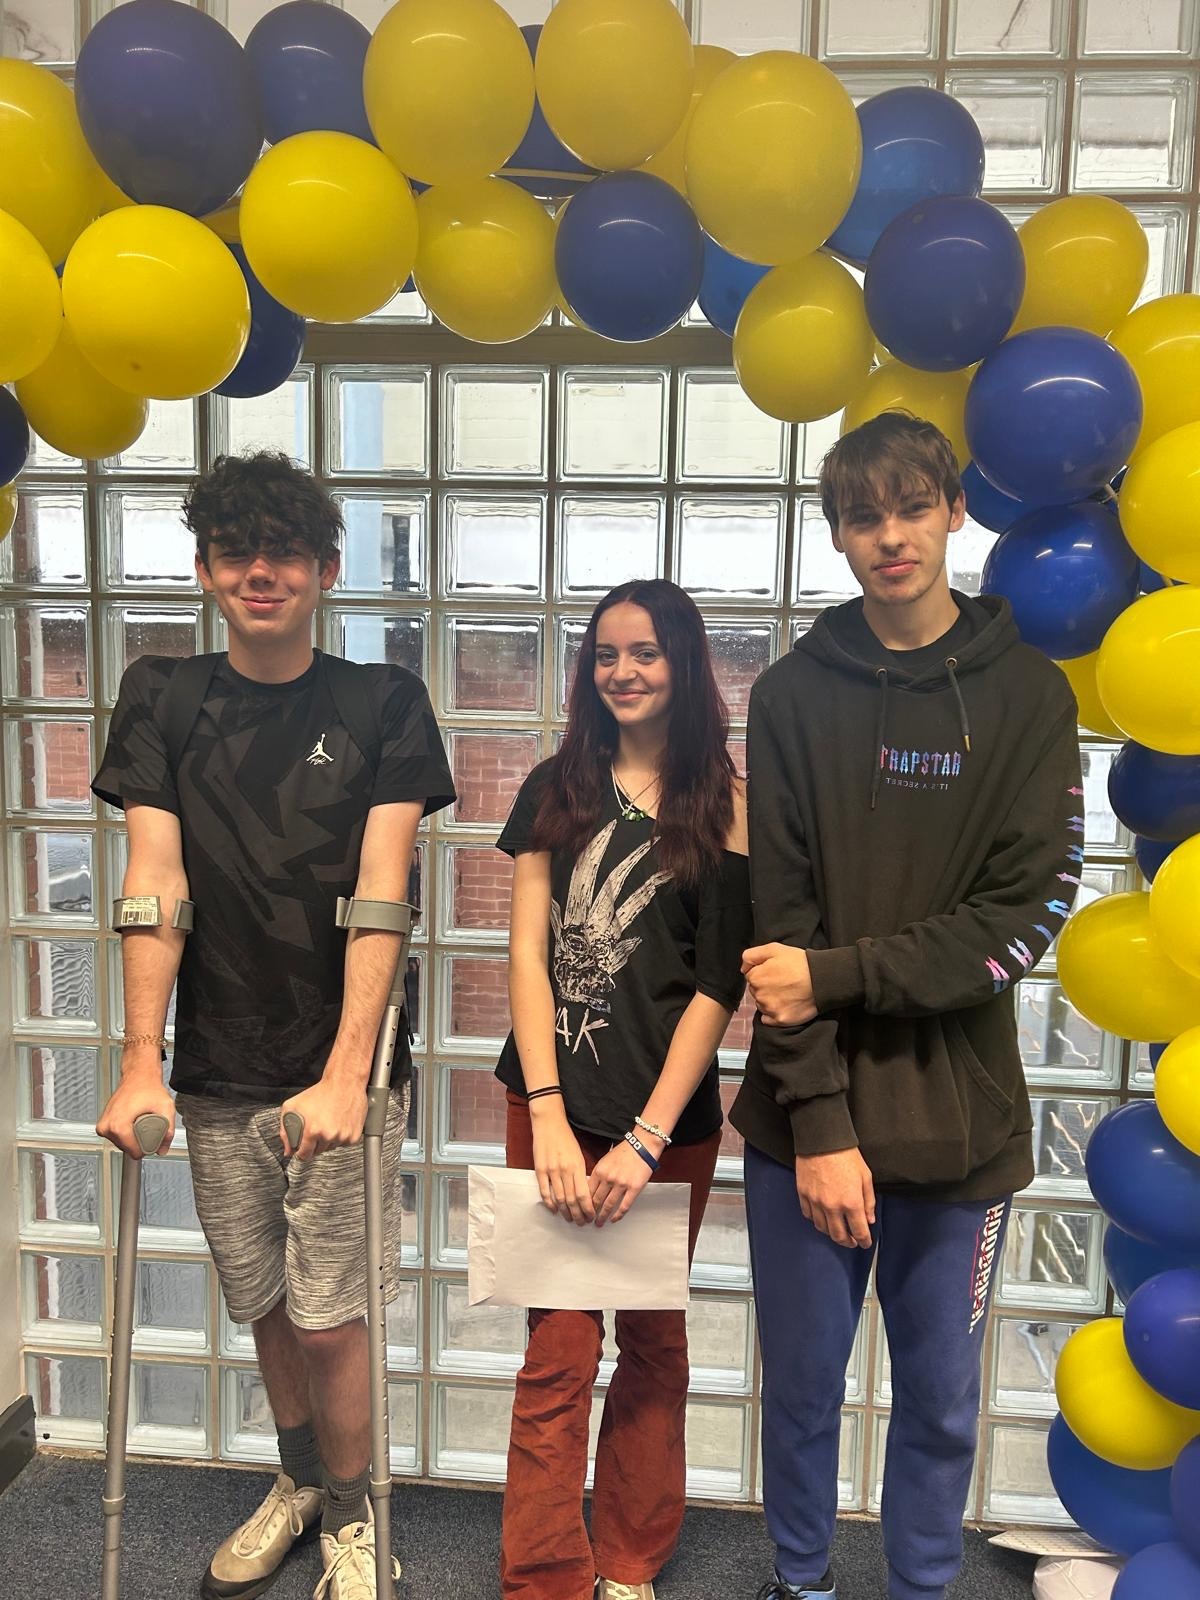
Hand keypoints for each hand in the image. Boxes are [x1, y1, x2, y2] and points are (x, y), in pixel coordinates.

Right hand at [96, 1061, 174, 1157]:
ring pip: (121, 1144)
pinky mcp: (102, 1124)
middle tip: (148, 1127)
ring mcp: (103, 1125)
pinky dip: (125, 1134)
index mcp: (119, 1125)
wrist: (138, 1076)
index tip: (153, 1141)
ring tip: (140, 1123)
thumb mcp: (165, 1108)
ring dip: (132, 1139)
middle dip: (140, 1143)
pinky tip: (132, 1124)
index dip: (147, 1148)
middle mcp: (107, 1126)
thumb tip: (163, 1148)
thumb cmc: (148, 1088)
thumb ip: (168, 1130)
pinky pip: (115, 1138)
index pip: (133, 1152)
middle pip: (127, 1148)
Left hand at [280, 1073, 367, 1159]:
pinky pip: (344, 1143)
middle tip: (317, 1128)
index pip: (304, 1155)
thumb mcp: (293, 1106)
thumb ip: (286, 1130)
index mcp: (313, 1130)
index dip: (301, 1153)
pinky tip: (338, 1123)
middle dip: (315, 1143)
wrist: (344, 1083)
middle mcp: (329, 1135)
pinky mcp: (354, 1135)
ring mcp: (343, 1136)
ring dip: (329, 1139)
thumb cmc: (321, 1092)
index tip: (303, 1149)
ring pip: (331, 1147)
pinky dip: (341, 1136)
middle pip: (318, 1151)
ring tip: (329, 1122)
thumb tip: (288, 1150)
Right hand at [530, 1102, 594, 1224]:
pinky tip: (554, 1210)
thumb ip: (580, 1173)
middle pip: (572, 1200)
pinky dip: (550, 1203)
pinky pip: (545, 1191)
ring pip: (559, 1198)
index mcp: (578, 1166)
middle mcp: (565, 1170)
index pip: (584, 1195)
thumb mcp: (579, 1155)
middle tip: (581, 1223)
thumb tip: (584, 1193)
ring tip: (570, 1219)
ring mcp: (551, 1171)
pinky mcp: (540, 1170)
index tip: (591, 1216)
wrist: (549, 1124)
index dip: (588, 1209)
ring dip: (565, 1212)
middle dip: (578, 1214)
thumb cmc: (566, 1139)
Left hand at [589, 1136, 658, 1226]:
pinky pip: (624, 1206)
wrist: (642, 1146)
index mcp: (599, 1171)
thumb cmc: (624, 1152)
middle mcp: (608, 1178)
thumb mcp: (605, 1160)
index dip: (584, 1203)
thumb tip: (590, 1189)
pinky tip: (614, 1219)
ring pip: (608, 1206)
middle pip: (596, 1200)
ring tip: (599, 1223)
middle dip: (591, 1213)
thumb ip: (598, 1174)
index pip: (587, 1191)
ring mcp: (621, 1184)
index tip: (582, 1210)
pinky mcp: (634, 1188)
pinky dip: (618, 1215)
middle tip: (589, 1220)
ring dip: (602, 1217)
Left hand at [743, 942, 816, 1024]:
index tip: (776, 972)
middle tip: (783, 981)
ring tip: (787, 992)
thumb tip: (743, 968)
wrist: (822, 979)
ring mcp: (769, 1009)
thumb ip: (752, 955)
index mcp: (756, 977)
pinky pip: (768, 1019)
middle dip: (765, 986)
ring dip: (769, 1000)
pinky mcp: (780, 1020)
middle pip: (755, 991)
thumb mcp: (774, 949)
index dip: (763, 972)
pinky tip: (785, 1005)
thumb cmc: (799, 962)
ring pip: (761, 1004)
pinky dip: (773, 1014)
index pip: (751, 976)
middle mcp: (759, 995)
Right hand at [795, 1147, 875, 1248]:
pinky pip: (809, 1215)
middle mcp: (833, 1207)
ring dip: (831, 1234)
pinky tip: (822, 1218)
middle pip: (839, 1236)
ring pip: (822, 1228)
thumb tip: (868, 1219)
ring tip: (837, 1232)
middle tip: (852, 1242)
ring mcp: (816, 1202)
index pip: (859, 1231)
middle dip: (848, 1242)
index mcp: (851, 1203)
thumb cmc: (846, 1155)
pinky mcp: (803, 1195)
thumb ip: (869, 1201)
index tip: (865, 1243)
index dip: (864, 1241)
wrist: (822, 1140)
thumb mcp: (866, 1177)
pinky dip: (816, 1221)